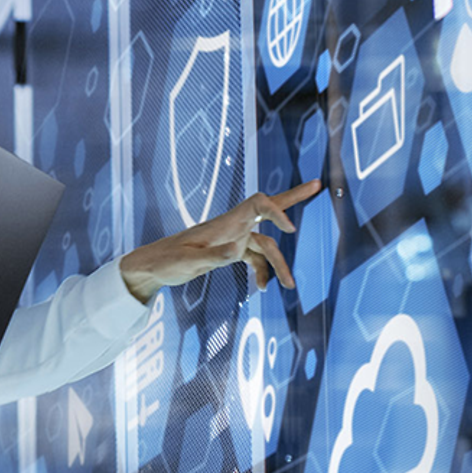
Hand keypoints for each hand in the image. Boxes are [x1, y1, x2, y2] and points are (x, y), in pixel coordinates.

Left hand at [118, 180, 321, 300]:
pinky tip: (261, 288)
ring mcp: (232, 238)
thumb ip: (214, 257)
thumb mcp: (188, 263)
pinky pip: (254, 258)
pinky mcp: (229, 251)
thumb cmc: (167, 261)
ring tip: (290, 286)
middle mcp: (232, 226)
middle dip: (293, 198)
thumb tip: (237, 252)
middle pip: (268, 208)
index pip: (257, 204)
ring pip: (265, 245)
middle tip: (318, 184)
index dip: (276, 211)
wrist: (152, 266)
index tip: (290, 230)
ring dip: (279, 264)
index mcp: (224, 223)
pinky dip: (261, 271)